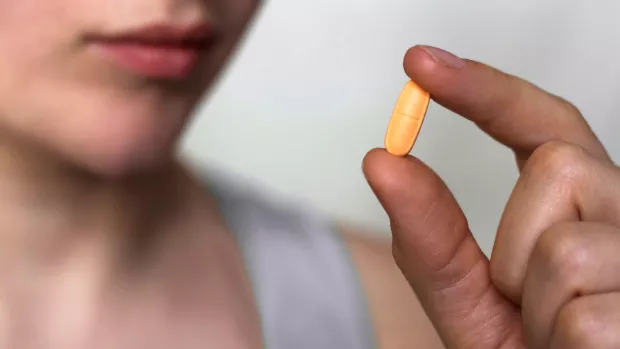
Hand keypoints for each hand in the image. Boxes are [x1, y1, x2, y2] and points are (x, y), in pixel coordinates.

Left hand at [363, 45, 619, 348]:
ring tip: (559, 334)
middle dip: (515, 245)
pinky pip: (581, 313)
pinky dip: (560, 344)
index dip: (485, 90)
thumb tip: (382, 160)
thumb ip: (431, 235)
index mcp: (581, 208)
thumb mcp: (469, 296)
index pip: (543, 125)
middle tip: (530, 302)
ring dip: (535, 305)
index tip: (422, 65)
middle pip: (558, 166)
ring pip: (563, 247)